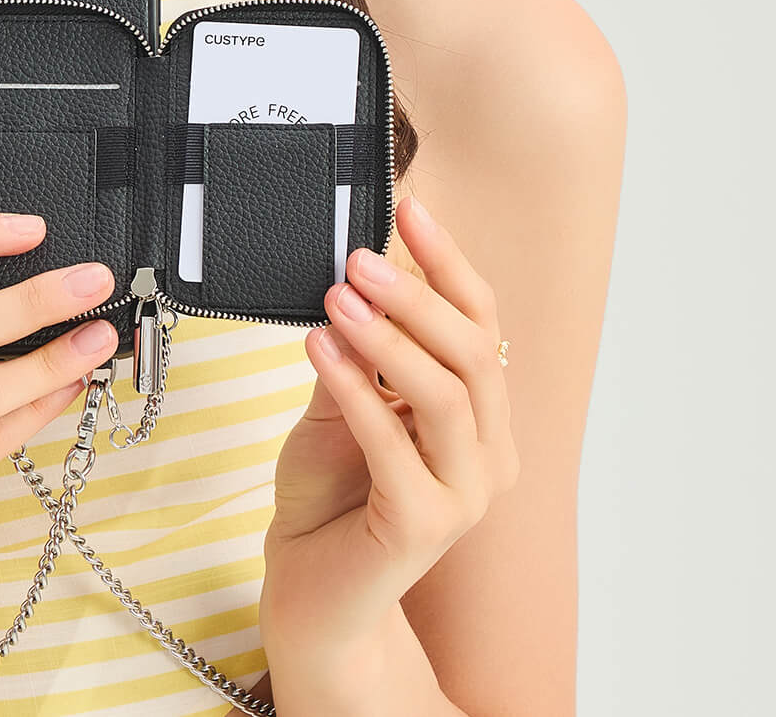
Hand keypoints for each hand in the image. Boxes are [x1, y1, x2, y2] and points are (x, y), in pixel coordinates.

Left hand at [259, 195, 520, 659]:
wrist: (311, 588)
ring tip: (337, 297)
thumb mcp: (341, 399)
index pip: (479, 324)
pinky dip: (356, 387)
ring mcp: (463, 494)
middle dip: (417, 296)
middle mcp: (486, 453)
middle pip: (474, 354)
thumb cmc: (330, 493)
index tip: (410, 208)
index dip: (448, 262)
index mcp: (477, 416)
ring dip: (389, 337)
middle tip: (360, 257)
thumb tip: (356, 274)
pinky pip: (394, 444)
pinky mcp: (424, 526)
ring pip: (447, 396)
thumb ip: (357, 347)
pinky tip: (319, 348)